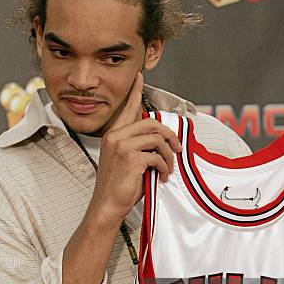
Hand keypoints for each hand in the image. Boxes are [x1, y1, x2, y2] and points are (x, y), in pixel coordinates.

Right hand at [89, 72, 181, 222]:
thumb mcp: (126, 161)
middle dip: (170, 136)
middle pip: (151, 123)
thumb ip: (138, 146)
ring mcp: (122, 146)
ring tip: (169, 167)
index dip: (135, 92)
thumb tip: (158, 139)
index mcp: (113, 135)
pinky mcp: (131, 158)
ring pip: (157, 138)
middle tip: (177, 149)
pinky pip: (158, 156)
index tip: (140, 78)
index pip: (127, 108)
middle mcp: (116, 136)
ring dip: (169, 155)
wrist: (106, 206)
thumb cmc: (117, 186)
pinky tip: (162, 176)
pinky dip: (165, 167)